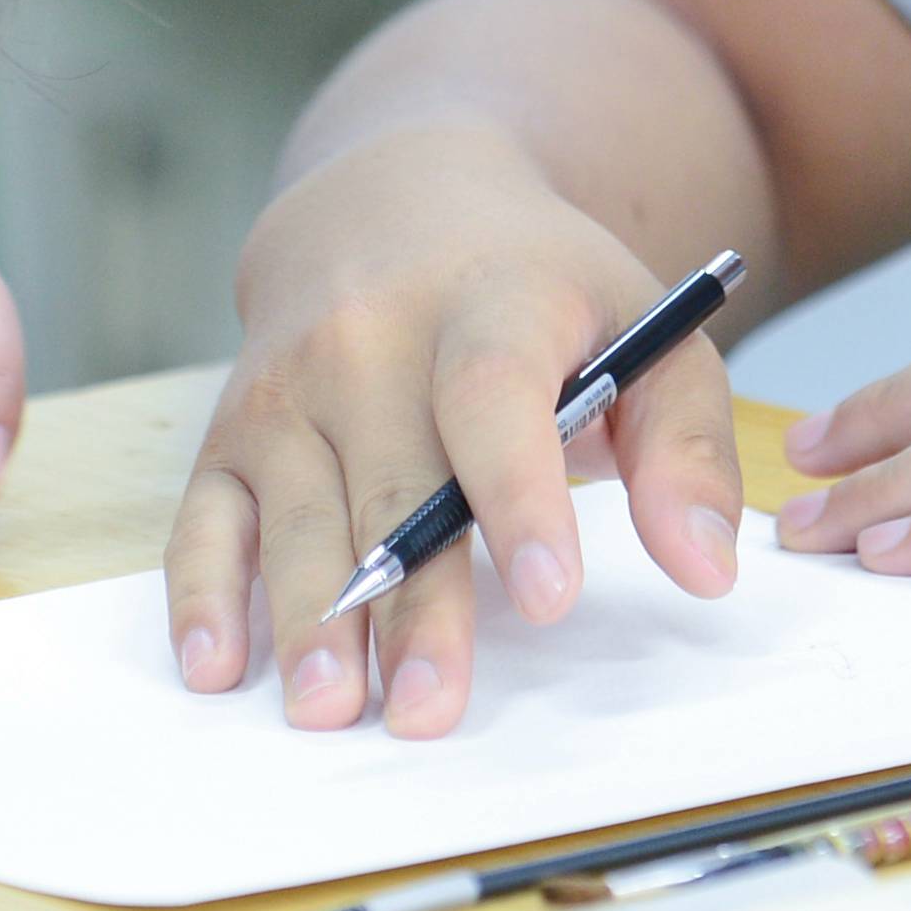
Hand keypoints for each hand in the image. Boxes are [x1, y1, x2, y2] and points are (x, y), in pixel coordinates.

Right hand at [168, 124, 749, 740]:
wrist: (393, 201)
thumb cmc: (537, 291)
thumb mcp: (641, 329)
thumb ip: (687, 446)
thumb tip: (707, 569)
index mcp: (489, 301)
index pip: (494, 395)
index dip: (519, 495)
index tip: (551, 596)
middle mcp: (370, 336)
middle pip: (394, 483)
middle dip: (411, 604)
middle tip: (432, 709)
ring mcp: (288, 383)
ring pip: (298, 513)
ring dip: (309, 617)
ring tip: (329, 709)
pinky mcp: (231, 429)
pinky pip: (205, 515)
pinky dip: (203, 593)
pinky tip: (217, 665)